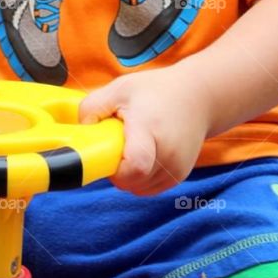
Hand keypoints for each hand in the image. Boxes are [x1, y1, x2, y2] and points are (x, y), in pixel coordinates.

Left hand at [78, 66, 209, 195]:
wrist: (198, 96)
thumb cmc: (157, 91)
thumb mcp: (119, 88)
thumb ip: (92, 108)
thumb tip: (80, 133)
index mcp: (149, 129)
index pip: (135, 167)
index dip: (115, 169)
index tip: (110, 151)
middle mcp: (167, 153)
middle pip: (131, 182)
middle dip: (116, 169)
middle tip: (118, 145)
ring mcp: (176, 168)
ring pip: (138, 189)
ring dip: (128, 175)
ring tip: (132, 147)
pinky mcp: (179, 177)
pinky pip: (149, 189)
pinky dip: (140, 178)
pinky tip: (143, 154)